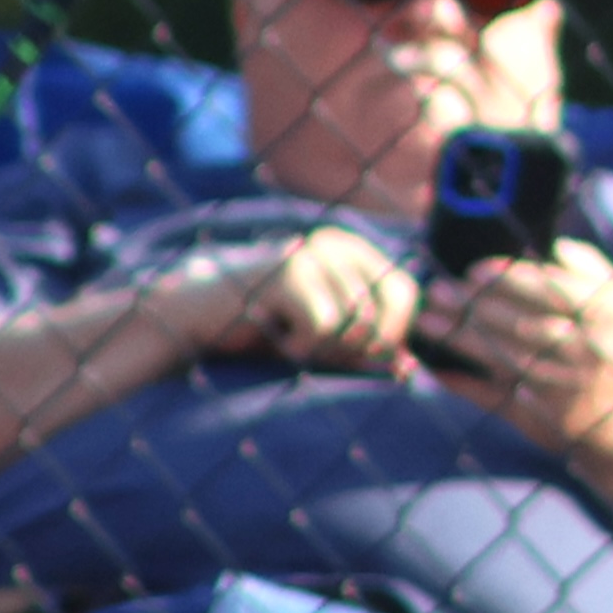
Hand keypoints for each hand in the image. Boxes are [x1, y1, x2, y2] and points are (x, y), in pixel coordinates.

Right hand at [238, 227, 422, 374]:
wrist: (203, 314)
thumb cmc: (269, 327)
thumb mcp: (325, 339)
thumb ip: (365, 349)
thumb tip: (410, 368)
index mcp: (355, 252)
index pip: (406, 293)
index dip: (393, 334)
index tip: (363, 355)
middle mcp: (339, 245)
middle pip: (382, 314)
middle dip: (358, 348)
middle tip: (321, 351)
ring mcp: (314, 254)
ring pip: (354, 324)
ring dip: (323, 350)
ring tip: (292, 339)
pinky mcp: (289, 270)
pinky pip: (324, 326)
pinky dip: (302, 346)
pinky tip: (278, 335)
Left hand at [411, 240, 612, 469]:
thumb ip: (593, 270)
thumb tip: (555, 246)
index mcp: (601, 317)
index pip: (548, 291)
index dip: (508, 280)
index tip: (474, 270)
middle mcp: (581, 350)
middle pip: (518, 322)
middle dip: (474, 305)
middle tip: (438, 289)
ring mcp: (557, 384)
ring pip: (502, 357)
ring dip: (461, 338)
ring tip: (428, 320)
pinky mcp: (538, 413)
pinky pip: (495, 396)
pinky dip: (464, 383)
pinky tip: (436, 368)